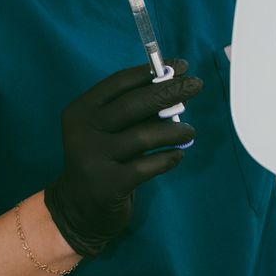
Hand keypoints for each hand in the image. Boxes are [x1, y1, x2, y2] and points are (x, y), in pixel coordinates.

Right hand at [44, 60, 200, 254]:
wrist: (78, 210)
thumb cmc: (101, 161)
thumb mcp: (108, 132)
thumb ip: (133, 113)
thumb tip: (175, 88)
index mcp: (81, 110)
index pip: (119, 82)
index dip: (152, 71)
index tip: (180, 66)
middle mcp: (83, 130)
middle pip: (133, 104)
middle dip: (169, 91)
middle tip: (196, 86)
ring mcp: (93, 158)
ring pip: (144, 135)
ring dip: (174, 129)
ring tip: (189, 131)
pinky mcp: (109, 184)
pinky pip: (148, 166)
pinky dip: (168, 158)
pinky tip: (176, 156)